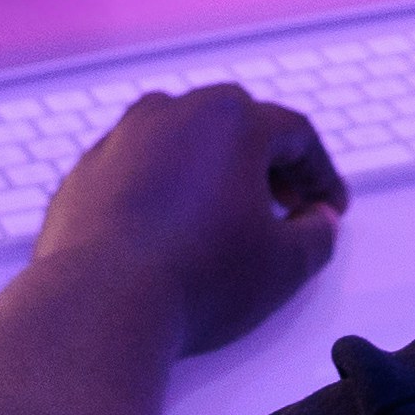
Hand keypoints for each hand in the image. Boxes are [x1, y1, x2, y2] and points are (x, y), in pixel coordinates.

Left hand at [30, 82, 344, 357]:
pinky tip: (169, 233)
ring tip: (224, 220)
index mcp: (229, 119)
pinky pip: (138, 170)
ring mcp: (121, 137)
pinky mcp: (85, 171)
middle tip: (285, 208)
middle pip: (237, 127)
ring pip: (183, 143)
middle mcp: (172, 111)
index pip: (295, 135)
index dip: (320, 174)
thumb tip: (319, 222)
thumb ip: (317, 236)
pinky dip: (163, 190)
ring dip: (212, 172)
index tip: (329, 209)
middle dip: (269, 166)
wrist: (99, 303)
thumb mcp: (283, 266)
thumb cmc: (200, 278)